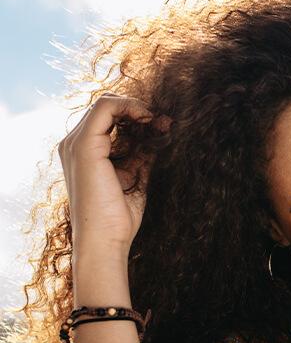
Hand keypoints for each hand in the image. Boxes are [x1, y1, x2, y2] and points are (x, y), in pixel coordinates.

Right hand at [59, 93, 163, 256]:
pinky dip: (131, 107)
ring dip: (138, 108)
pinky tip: (149, 120)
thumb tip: (158, 133)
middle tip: (164, 123)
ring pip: (105, 103)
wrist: (105, 239)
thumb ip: (141, 154)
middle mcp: (74, 144)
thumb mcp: (135, 177)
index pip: (107, 118)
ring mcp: (75, 143)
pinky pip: (106, 108)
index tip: (162, 125)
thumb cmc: (118, 216)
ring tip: (160, 123)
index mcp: (84, 152)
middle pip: (106, 108)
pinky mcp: (84, 146)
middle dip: (139, 110)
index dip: (135, 115)